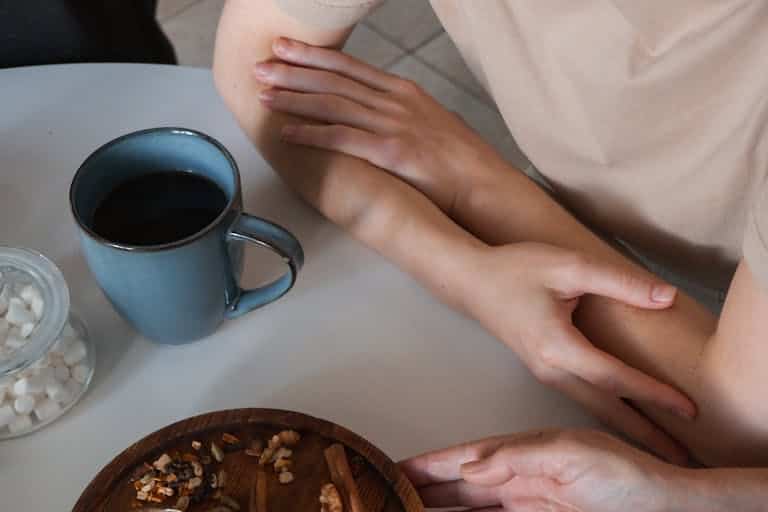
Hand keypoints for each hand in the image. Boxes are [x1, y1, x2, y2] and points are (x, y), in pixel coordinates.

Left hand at [255, 37, 504, 217]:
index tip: (286, 48)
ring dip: (295, 98)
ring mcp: (393, 124)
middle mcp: (395, 101)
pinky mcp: (392, 151)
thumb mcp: (432, 126)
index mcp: (404, 92)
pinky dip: (312, 133)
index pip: (350, 67)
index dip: (314, 57)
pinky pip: (343, 138)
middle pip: (335, 80)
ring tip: (264, 94)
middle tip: (260, 65)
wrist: (484, 184)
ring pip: (333, 104)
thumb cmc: (461, 164)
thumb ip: (405, 117)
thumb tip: (386, 118)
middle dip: (294, 71)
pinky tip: (288, 132)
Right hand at [402, 428, 685, 511]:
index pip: (464, 458)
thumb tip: (466, 469)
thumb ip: (513, 457)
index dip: (427, 465)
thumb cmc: (625, 475)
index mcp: (523, 452)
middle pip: (459, 492)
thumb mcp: (568, 452)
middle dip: (423, 498)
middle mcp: (519, 483)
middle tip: (384, 509)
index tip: (391, 471)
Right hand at [465, 243, 693, 462]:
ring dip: (631, 432)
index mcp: (558, 348)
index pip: (616, 378)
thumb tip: (667, 297)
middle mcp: (552, 372)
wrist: (472, 283)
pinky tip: (633, 423)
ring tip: (665, 450)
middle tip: (684, 458)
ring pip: (596, 412)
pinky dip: (613, 417)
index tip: (689, 410)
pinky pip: (586, 402)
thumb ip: (619, 282)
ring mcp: (548, 377)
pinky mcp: (548, 375)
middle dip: (647, 436)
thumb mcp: (569, 265)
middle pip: (608, 411)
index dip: (654, 394)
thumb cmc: (517, 269)